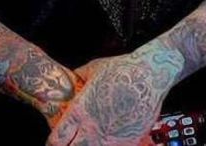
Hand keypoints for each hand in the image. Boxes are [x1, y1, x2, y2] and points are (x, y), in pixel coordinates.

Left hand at [46, 43, 184, 145]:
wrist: (150, 73)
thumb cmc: (122, 68)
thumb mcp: (93, 69)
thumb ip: (79, 79)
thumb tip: (73, 80)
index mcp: (80, 111)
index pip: (57, 139)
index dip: (55, 142)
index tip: (58, 140)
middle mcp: (93, 127)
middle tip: (74, 142)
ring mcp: (111, 137)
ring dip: (91, 145)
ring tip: (95, 138)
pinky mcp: (129, 141)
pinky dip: (112, 145)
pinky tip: (113, 139)